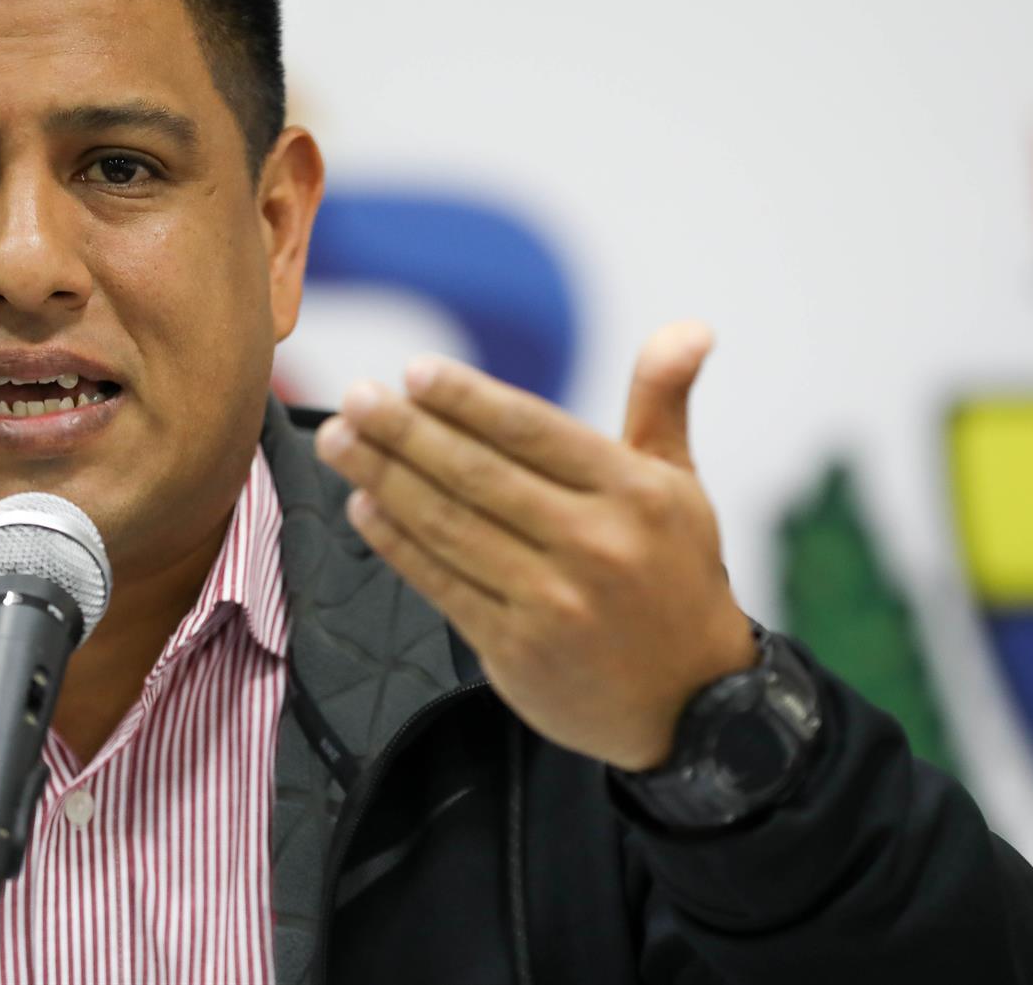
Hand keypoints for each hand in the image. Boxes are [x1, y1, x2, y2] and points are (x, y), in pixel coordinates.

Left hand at [314, 320, 757, 770]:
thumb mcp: (679, 486)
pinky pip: (443, 583)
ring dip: (383, 479)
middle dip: (405, 432)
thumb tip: (689, 327)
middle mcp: (595, 545)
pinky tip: (364, 507)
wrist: (693, 705)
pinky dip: (397, 543)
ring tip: (339, 441)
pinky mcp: (517, 650)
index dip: (468, 400)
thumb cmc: (675, 576)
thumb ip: (663, 402)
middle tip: (354, 397)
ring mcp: (553, 602)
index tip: (414, 372)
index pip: (535, 432)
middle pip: (479, 475)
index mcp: (634, 494)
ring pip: (451, 527)